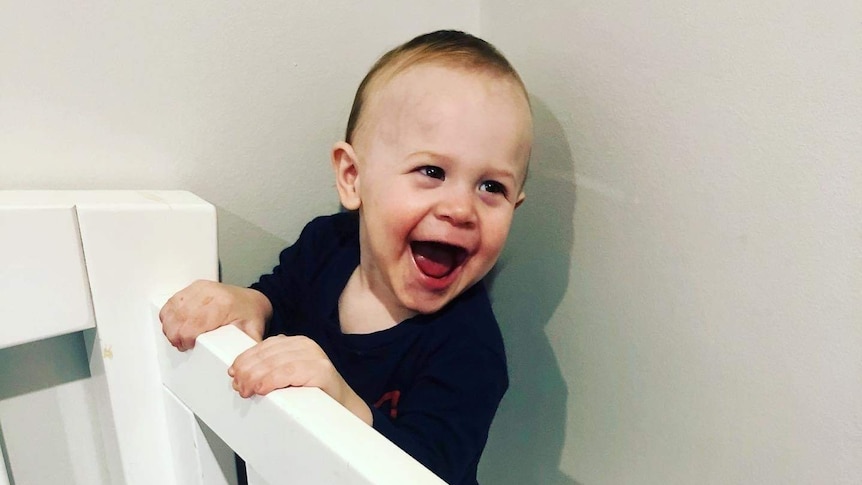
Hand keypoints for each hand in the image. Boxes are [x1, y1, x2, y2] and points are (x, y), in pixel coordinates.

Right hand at [160, 280, 271, 350]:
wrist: (251, 300)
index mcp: (223, 305)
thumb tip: (237, 365)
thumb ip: (244, 348)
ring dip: (170, 326)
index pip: (192, 324)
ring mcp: (200, 288)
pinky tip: (174, 324)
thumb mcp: (252, 332)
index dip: (185, 339)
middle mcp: (210, 293)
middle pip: (179, 318)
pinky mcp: (193, 287)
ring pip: (172, 309)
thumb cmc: (250, 316)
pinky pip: (172, 301)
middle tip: (182, 344)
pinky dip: (168, 315)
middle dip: (176, 335)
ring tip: (178, 336)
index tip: (188, 346)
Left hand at [228, 335, 371, 423]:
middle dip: (248, 370)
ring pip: (275, 362)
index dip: (245, 358)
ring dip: (256, 377)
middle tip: (238, 386)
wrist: (343, 409)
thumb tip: (239, 372)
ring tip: (246, 390)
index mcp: (296, 343)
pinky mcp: (321, 370)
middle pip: (267, 354)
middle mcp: (306, 345)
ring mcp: (315, 356)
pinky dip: (272, 379)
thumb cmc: (313, 395)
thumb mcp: (288, 375)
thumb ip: (270, 368)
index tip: (233, 373)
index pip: (264, 346)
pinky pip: (290, 371)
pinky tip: (262, 389)